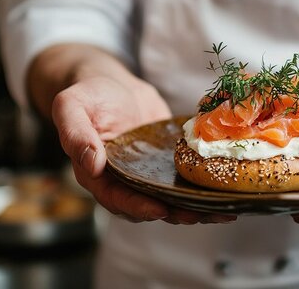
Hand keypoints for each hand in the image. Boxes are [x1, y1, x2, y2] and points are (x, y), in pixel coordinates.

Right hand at [52, 74, 234, 224]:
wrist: (113, 84)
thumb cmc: (88, 94)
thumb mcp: (71, 106)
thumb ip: (75, 134)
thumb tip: (91, 163)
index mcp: (98, 174)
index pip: (117, 199)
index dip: (138, 206)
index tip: (160, 209)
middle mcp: (124, 180)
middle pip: (150, 205)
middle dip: (175, 213)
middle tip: (200, 214)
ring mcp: (148, 174)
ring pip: (171, 198)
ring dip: (195, 208)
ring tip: (222, 211)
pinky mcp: (167, 164)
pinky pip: (184, 180)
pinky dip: (203, 188)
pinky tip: (226, 191)